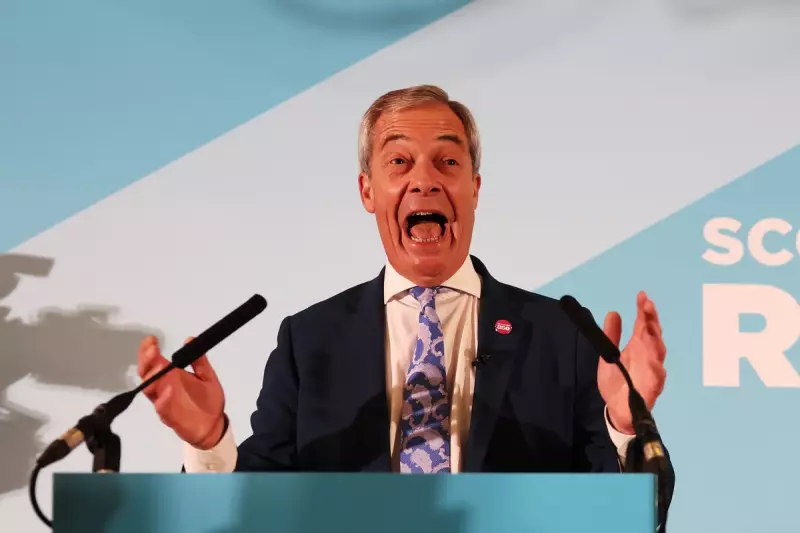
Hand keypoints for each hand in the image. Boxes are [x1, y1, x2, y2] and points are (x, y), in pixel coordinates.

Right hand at [137, 336, 225, 449]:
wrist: (214, 424)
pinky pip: (161, 408)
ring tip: (159, 367)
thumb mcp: (207, 376)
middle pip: (146, 373)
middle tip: (152, 350)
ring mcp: (164, 402)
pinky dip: (163, 400)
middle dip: (146, 361)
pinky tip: (169, 391)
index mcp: (170, 376)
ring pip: (150, 390)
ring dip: (152, 378)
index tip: (151, 340)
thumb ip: (199, 360)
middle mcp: (163, 387)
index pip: (154, 361)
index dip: (148, 350)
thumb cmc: (208, 399)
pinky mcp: (170, 416)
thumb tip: (190, 339)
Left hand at [597, 291, 666, 434]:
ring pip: (658, 353)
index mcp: (638, 347)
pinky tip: (656, 364)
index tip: (642, 295)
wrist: (617, 411)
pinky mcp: (651, 389)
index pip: (644, 325)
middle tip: (647, 305)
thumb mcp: (608, 356)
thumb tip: (613, 312)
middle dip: (652, 320)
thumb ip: (610, 336)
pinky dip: (657, 370)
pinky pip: (657, 379)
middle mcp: (648, 356)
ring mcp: (652, 372)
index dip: (644, 310)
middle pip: (654, 335)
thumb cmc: (617, 382)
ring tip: (650, 325)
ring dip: (655, 339)